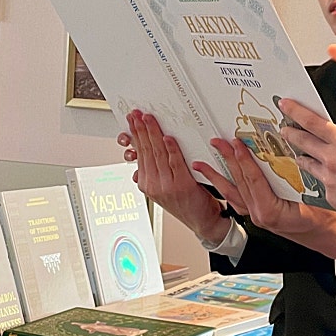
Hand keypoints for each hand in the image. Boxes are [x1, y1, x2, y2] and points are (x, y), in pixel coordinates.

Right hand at [119, 111, 228, 245]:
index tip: (133, 120)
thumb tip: (142, 153)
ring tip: (149, 120)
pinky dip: (171, 149)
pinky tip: (167, 138)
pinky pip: (175, 163)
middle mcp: (152, 184)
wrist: (202, 221)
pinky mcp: (181, 185)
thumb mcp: (163, 187)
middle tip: (137, 115)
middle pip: (145, 151)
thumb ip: (153, 171)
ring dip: (152, 134)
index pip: (139, 153)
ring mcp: (165, 185)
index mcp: (146, 183)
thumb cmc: (186, 203)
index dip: (135, 134)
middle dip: (140, 129)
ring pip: (157, 154)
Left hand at [197, 138, 335, 256]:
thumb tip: (282, 154)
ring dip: (217, 176)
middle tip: (217, 143)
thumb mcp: (311, 195)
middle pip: (239, 182)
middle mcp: (259, 215)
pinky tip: (217, 181)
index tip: (235, 144)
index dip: (243, 160)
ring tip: (202, 164)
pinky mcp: (258, 216)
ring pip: (233, 192)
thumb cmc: (323, 220)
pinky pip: (237, 200)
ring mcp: (256, 217)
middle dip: (227, 160)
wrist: (327, 237)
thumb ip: (294, 178)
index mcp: (270, 211)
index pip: (252, 180)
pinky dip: (226, 188)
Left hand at [277, 99, 335, 237]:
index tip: (286, 105)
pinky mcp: (329, 195)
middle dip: (290, 133)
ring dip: (302, 157)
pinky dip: (323, 180)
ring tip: (300, 155)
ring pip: (307, 163)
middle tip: (283, 129)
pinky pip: (320, 183)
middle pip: (303, 140)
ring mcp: (328, 178)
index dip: (296, 111)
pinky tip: (331, 182)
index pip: (314, 122)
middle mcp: (333, 158)